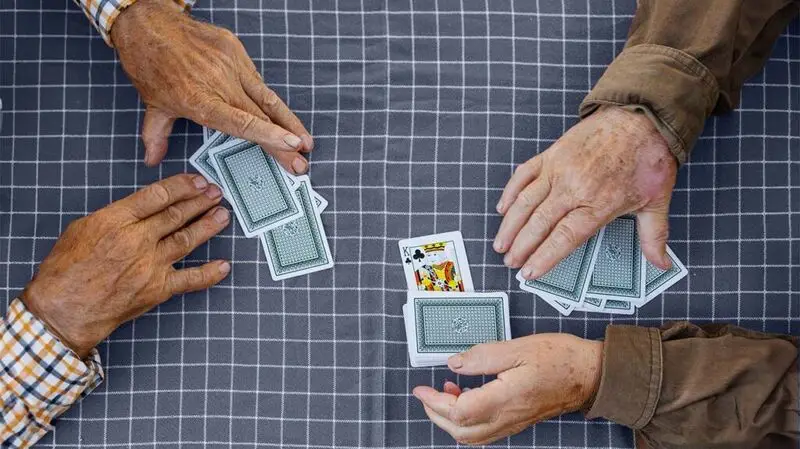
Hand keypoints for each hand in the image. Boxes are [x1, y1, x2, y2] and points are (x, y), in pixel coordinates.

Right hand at [20, 174, 230, 358]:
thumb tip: (142, 208)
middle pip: (176, 215)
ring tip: (223, 215)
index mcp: (116, 221)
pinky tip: (224, 265)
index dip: (182, 186)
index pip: (158, 196)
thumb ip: (116, 216)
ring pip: (187, 240)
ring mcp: (150, 265)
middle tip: (216, 193)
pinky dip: (210, 273)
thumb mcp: (82, 229)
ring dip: (208, 226)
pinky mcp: (158, 290)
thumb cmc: (66, 270)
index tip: (197, 181)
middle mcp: (137, 241)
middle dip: (200, 201)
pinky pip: (191, 280)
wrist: (62, 311)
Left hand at [111, 0, 312, 173]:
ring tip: (305, 143)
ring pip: (267, 97)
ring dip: (289, 122)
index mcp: (199, 99)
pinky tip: (279, 117)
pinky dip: (267, 100)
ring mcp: (230, 63)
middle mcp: (220, 81)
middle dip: (285, 143)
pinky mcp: (235, 49)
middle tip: (301, 164)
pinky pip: (255, 79)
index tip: (292, 147)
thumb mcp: (152, 105)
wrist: (148, 22)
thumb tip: (151, 160)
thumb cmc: (150, 64)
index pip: (242, 123)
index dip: (269, 136)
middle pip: (262, 116)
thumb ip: (156, 135)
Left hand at [413, 334, 602, 444]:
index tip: (421, 389)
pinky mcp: (517, 421)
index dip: (435, 402)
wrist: (590, 374)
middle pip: (461, 432)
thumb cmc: (560, 358)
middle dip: (436, 414)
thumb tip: (454, 363)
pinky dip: (468, 420)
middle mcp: (507, 417)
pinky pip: (485, 431)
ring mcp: (513, 423)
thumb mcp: (518, 347)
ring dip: (451, 420)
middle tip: (426, 393)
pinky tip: (468, 396)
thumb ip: (483, 356)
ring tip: (446, 391)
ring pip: (472, 437)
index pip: (459, 412)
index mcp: (505, 398)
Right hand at [494, 106, 676, 278]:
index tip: (529, 272)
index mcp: (598, 204)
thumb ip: (654, 236)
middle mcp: (574, 188)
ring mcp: (559, 169)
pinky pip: (524, 175)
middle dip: (521, 247)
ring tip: (500, 244)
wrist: (641, 118)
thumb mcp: (657, 201)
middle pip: (539, 223)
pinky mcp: (551, 155)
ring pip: (526, 202)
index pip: (564, 238)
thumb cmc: (649, 158)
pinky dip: (511, 192)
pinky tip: (503, 209)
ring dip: (510, 226)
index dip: (543, 257)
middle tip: (510, 263)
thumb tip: (661, 264)